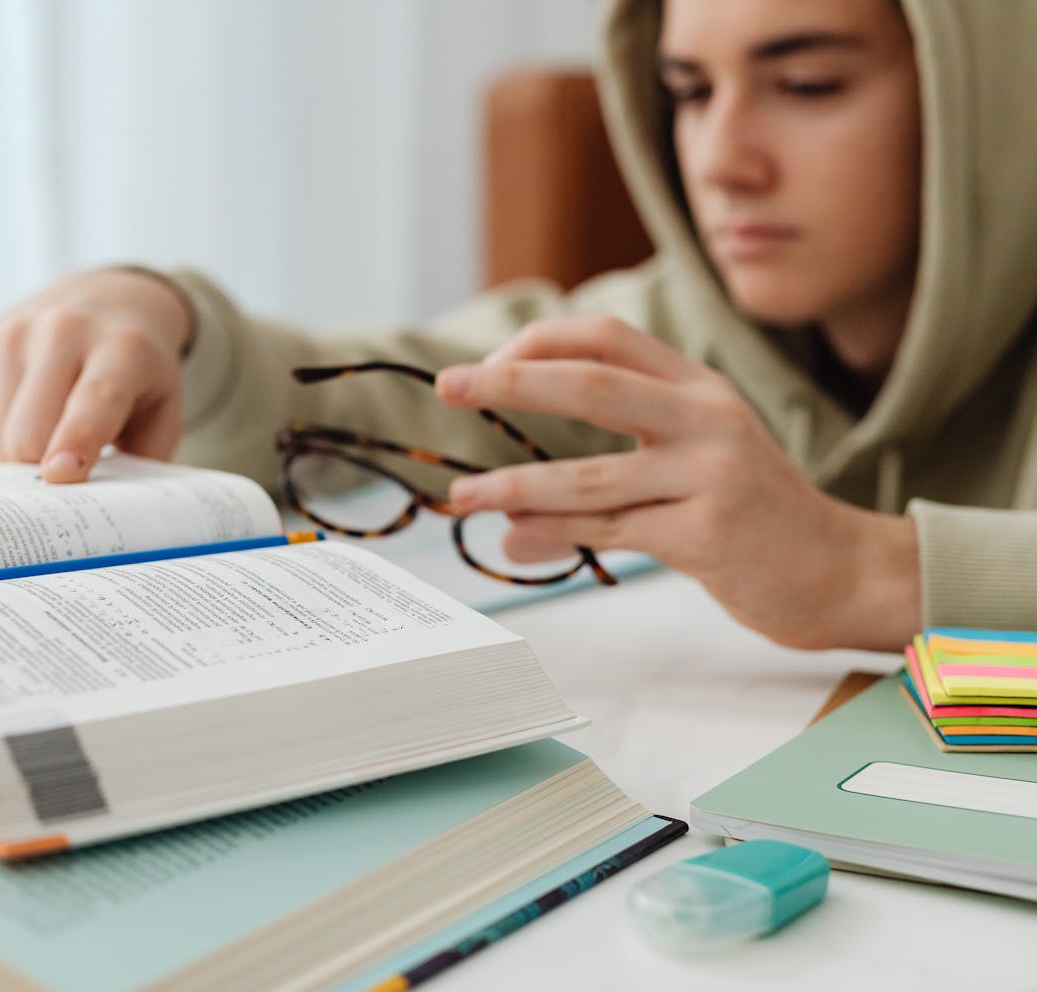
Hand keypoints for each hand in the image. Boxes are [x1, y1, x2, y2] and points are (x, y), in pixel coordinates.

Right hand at [0, 268, 191, 482]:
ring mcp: (15, 332)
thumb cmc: (139, 376)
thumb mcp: (164, 412)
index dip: (75, 441)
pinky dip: (5, 433)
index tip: (60, 474)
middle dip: (41, 471)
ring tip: (56, 430)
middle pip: (29, 433)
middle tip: (67, 477)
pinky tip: (34, 409)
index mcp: (123, 348)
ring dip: (25, 455)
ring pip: (1, 436)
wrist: (107, 300)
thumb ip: (141, 462)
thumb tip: (98, 511)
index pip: (93, 403)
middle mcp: (64, 331)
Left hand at [434, 315, 920, 650]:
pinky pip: (611, 531)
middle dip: (509, 383)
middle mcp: (707, 418)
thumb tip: (507, 524)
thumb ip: (602, 483)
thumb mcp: (687, 473)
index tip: (485, 367)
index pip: (605, 338)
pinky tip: (517, 535)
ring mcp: (711, 476)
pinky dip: (556, 533)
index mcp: (698, 387)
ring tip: (462, 496)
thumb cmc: (752, 517)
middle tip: (448, 387)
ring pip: (589, 476)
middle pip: (589, 386)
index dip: (537, 343)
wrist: (840, 572)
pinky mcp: (708, 534)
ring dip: (514, 484)